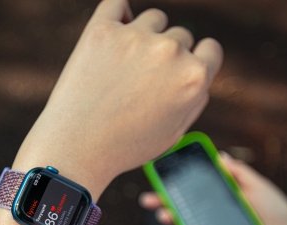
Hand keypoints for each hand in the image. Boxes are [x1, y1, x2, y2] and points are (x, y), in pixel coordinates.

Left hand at [13, 0, 222, 194]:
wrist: (75, 148)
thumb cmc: (125, 146)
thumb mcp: (174, 132)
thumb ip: (194, 97)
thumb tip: (198, 69)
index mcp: (194, 77)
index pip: (211, 48)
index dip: (197, 60)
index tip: (179, 71)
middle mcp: (171, 52)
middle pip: (180, 36)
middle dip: (166, 56)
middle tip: (140, 83)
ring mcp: (136, 37)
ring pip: (153, 19)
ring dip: (145, 36)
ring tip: (123, 67)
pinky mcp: (102, 29)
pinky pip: (117, 4)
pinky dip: (118, 14)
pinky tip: (113, 35)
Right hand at [139, 151, 286, 224]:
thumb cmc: (276, 209)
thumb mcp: (258, 185)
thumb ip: (239, 172)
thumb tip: (220, 156)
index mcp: (218, 195)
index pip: (192, 187)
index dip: (175, 183)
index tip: (159, 176)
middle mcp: (211, 212)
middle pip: (181, 206)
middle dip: (161, 203)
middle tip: (147, 200)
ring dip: (170, 222)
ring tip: (165, 217)